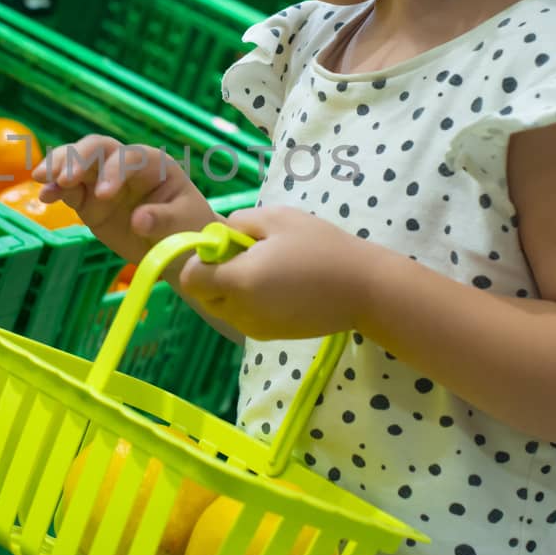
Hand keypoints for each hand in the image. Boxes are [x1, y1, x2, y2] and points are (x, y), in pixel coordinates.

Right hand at [32, 135, 217, 264]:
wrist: (179, 250)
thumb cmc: (189, 230)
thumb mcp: (183, 225)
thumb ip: (162, 220)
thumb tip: (139, 220)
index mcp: (153, 164)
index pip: (128, 157)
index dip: (113, 171)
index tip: (104, 195)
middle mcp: (125, 166)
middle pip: (96, 148)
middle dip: (78, 159)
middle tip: (64, 179)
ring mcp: (103, 181)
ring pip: (77, 162)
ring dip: (58, 165)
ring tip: (42, 178)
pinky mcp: (89, 201)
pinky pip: (68, 190)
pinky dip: (54, 190)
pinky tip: (44, 196)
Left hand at [177, 206, 372, 340]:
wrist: (363, 289)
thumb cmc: (322, 247)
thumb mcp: (278, 218)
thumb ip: (238, 223)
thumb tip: (219, 236)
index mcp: (239, 281)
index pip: (191, 278)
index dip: (201, 259)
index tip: (228, 246)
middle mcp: (241, 311)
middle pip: (203, 295)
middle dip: (214, 274)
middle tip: (249, 255)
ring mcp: (255, 328)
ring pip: (222, 307)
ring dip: (231, 289)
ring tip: (268, 270)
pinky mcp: (269, 336)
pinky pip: (243, 317)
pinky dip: (249, 302)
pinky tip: (279, 287)